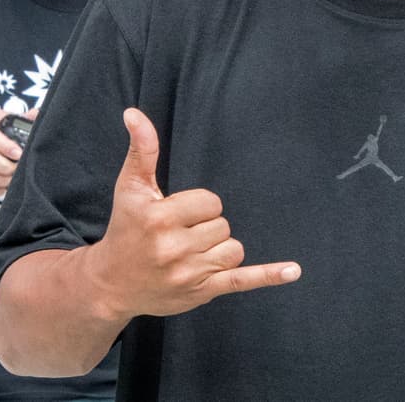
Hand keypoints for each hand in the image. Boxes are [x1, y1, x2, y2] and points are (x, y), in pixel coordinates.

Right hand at [87, 107, 300, 319]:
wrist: (111, 283)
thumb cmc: (125, 229)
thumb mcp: (130, 188)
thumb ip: (142, 149)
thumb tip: (134, 113)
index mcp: (159, 218)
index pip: (209, 202)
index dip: (198, 206)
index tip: (178, 214)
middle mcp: (173, 248)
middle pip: (222, 225)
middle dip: (206, 227)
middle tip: (180, 235)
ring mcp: (189, 274)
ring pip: (233, 249)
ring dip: (219, 248)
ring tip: (191, 252)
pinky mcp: (201, 292)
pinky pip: (241, 281)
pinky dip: (268, 275)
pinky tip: (293, 271)